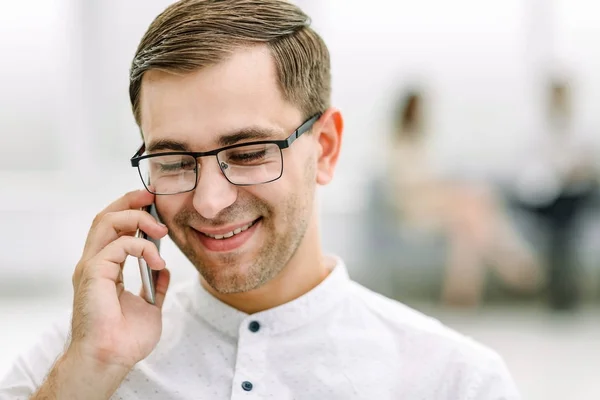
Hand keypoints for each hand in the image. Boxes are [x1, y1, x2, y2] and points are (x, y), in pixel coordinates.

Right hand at [69, 189, 169, 369]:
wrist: (113, 357)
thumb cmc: (125, 339)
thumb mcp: (149, 306)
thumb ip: (154, 286)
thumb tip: (163, 270)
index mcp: (105, 269)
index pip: (112, 228)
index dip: (131, 210)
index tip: (153, 202)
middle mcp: (95, 263)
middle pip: (105, 216)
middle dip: (130, 201)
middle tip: (153, 196)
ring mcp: (92, 266)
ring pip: (106, 221)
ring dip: (136, 217)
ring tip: (160, 229)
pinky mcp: (94, 272)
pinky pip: (119, 245)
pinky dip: (142, 247)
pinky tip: (156, 260)